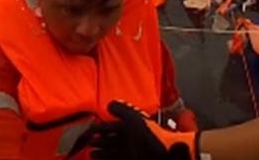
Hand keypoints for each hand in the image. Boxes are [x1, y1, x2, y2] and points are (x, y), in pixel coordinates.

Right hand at [71, 101, 196, 159]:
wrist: (169, 155)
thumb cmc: (153, 136)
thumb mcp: (135, 119)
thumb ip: (122, 110)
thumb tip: (109, 104)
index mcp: (132, 126)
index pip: (113, 126)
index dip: (101, 127)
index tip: (91, 128)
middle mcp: (132, 139)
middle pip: (112, 139)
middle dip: (100, 140)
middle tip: (88, 141)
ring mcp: (134, 151)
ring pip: (113, 151)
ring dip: (102, 152)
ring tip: (90, 153)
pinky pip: (117, 159)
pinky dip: (107, 159)